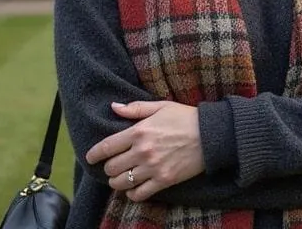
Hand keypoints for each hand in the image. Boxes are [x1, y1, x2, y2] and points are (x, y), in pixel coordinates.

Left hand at [86, 100, 204, 201]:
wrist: (211, 135)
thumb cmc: (185, 117)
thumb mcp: (160, 106)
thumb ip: (135, 108)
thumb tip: (114, 107)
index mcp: (140, 131)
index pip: (107, 146)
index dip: (95, 154)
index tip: (91, 157)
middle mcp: (143, 151)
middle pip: (112, 168)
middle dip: (109, 168)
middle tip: (113, 166)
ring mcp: (153, 168)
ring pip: (122, 183)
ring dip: (118, 182)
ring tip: (121, 178)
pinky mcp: (164, 180)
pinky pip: (139, 194)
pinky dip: (132, 193)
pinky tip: (134, 188)